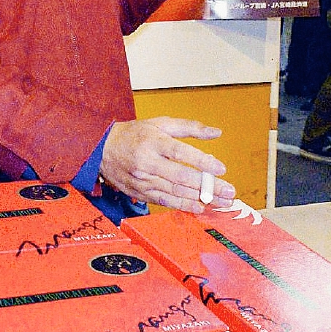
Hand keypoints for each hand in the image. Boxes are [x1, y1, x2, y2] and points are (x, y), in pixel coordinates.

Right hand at [100, 117, 235, 212]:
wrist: (101, 150)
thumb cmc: (134, 135)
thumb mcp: (159, 123)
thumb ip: (189, 127)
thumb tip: (215, 132)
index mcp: (152, 142)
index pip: (180, 152)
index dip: (201, 161)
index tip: (221, 168)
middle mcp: (147, 162)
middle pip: (181, 177)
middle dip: (208, 186)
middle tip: (229, 192)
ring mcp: (143, 180)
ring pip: (175, 191)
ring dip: (201, 198)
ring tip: (222, 202)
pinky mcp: (140, 192)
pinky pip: (165, 200)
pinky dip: (183, 205)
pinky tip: (200, 208)